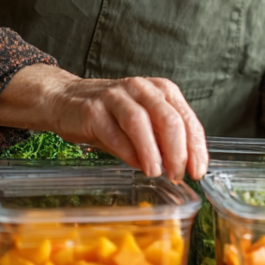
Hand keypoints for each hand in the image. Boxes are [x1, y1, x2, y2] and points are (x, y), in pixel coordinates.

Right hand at [0, 65, 207, 181]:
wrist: (65, 99)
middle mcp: (141, 88)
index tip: (198, 171)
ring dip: (152, 152)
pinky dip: (127, 152)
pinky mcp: (92, 110)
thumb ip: (160, 140)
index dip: (196, 147)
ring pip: (141, 122)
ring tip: (157, 173)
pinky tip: (135, 166)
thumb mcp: (142, 123)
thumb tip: (181, 168)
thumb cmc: (110, 115)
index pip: (186, 118)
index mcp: (160, 90)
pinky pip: (114, 133)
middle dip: (178, 151)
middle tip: (178, 175)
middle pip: (168, 118)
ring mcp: (116, 96)